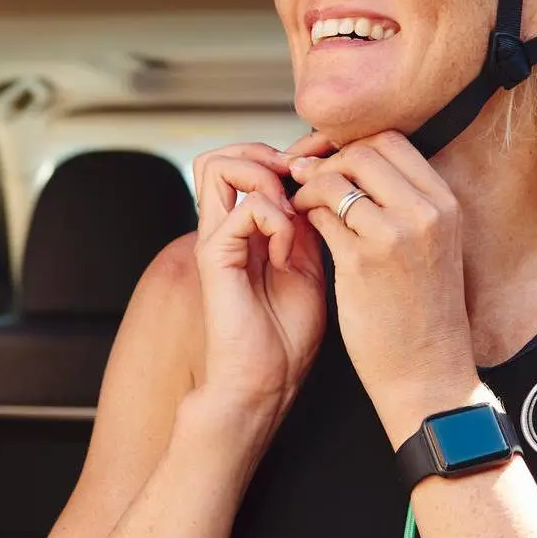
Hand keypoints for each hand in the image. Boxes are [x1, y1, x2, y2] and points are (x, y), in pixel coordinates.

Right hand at [191, 134, 332, 422]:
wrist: (266, 383)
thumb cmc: (287, 335)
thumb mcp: (309, 265)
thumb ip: (308, 225)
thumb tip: (321, 187)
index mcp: (245, 228)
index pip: (247, 162)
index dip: (285, 155)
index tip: (320, 170)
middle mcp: (225, 227)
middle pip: (223, 154)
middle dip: (268, 154)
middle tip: (302, 183)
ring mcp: (216, 240)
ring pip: (218, 166)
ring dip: (264, 178)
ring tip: (292, 213)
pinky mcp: (214, 259)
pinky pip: (241, 209)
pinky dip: (274, 220)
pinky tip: (289, 251)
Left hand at [290, 131, 480, 444]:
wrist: (427, 371)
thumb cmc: (424, 311)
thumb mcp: (433, 245)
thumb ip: (406, 204)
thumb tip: (358, 164)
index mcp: (445, 204)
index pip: (393, 142)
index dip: (354, 146)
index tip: (333, 164)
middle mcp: (425, 213)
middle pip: (364, 152)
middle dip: (328, 161)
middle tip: (306, 178)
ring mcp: (395, 236)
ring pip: (337, 179)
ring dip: (310, 186)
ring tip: (300, 203)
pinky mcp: (361, 262)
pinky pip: (320, 215)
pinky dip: (302, 212)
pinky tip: (297, 227)